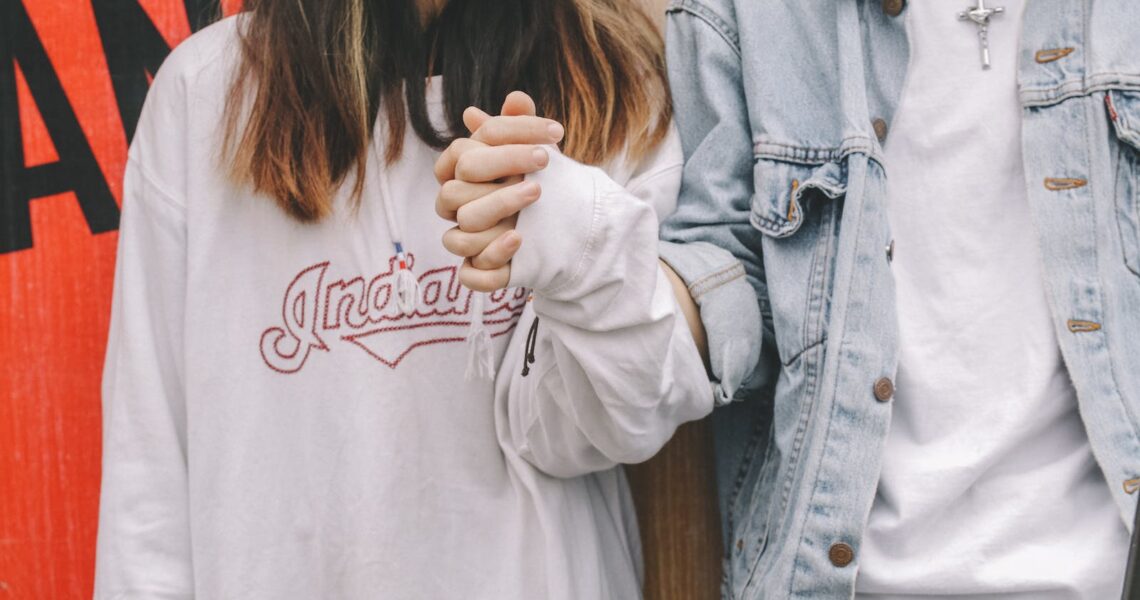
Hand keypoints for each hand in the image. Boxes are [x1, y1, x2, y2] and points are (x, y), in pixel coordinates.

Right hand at [434, 92, 565, 290]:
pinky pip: (470, 274)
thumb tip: (517, 99)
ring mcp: (466, 242)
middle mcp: (457, 210)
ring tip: (537, 194)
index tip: (552, 133)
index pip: (462, 151)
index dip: (504, 138)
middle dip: (498, 171)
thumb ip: (522, 129)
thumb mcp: (535, 155)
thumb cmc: (536, 184)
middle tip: (544, 159)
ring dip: (497, 210)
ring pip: (457, 235)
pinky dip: (492, 258)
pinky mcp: (479, 271)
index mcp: (460, 178)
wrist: (561, 231)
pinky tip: (519, 240)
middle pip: (453, 192)